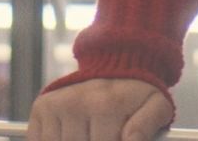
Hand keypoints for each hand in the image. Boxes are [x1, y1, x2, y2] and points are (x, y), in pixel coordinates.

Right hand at [28, 78, 174, 140]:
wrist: (116, 64)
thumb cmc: (137, 94)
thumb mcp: (156, 106)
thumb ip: (147, 126)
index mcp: (106, 105)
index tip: (119, 135)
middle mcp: (77, 103)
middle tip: (104, 129)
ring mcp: (57, 105)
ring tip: (91, 130)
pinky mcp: (42, 107)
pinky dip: (54, 140)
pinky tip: (72, 133)